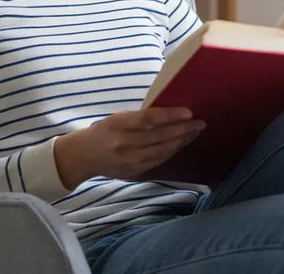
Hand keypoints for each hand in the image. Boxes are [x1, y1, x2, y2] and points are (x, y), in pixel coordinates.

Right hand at [54, 108, 205, 187]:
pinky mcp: (133, 171)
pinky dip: (172, 152)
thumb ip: (139, 118)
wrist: (83, 156)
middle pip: (160, 136)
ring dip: (182, 141)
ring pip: (162, 150)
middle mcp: (124, 143)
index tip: (188, 112)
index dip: (170, 116)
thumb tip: (170, 114)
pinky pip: (158, 161)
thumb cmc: (103, 131)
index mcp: (118, 124)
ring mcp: (129, 159)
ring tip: (195, 133)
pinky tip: (181, 145)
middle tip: (200, 123)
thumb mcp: (117, 118)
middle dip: (183, 129)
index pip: (149, 119)